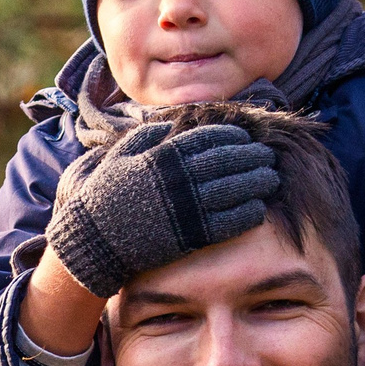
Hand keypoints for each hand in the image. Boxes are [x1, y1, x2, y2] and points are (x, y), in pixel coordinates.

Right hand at [46, 120, 279, 299]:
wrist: (94, 242)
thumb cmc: (104, 198)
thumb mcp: (118, 156)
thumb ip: (145, 135)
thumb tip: (170, 123)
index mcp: (165, 156)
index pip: (211, 138)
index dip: (234, 137)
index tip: (245, 140)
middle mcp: (180, 179)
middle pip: (231, 160)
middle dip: (254, 157)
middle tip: (268, 157)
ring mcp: (188, 208)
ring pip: (237, 189)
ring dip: (259, 183)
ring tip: (270, 179)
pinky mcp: (192, 236)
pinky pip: (231, 222)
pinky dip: (250, 213)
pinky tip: (258, 209)